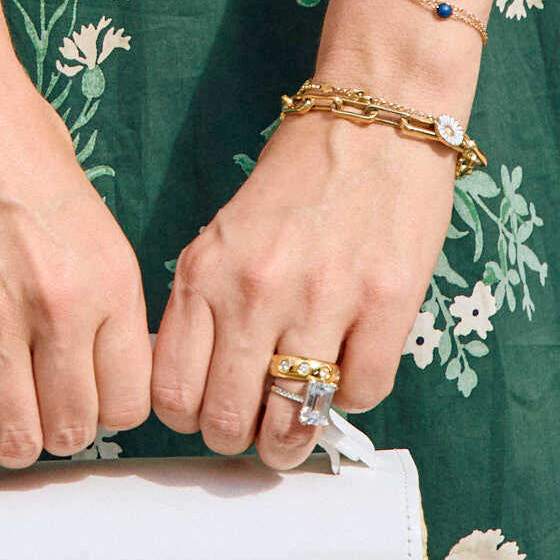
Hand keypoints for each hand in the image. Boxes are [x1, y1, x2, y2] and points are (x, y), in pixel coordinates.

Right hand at [0, 57, 154, 496]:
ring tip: (10, 435)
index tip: (95, 402)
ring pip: (15, 431)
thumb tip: (94, 358)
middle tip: (48, 417)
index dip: (112, 411)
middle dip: (62, 433)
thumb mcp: (86, 211)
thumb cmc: (15, 136)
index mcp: (109, 275)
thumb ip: (95, 288)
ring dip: (14, 445)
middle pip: (74, 426)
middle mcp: (58, 303)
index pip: (130, 399)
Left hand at [151, 100, 458, 467]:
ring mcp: (323, 298)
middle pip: (228, 419)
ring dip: (295, 438)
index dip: (189, 419)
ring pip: (295, 419)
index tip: (208, 411)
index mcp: (204, 271)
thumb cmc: (299, 178)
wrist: (374, 120)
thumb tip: (198, 385)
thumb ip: (205, 304)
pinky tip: (349, 371)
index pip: (172, 391)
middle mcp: (255, 289)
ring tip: (299, 429)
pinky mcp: (387, 302)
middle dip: (240, 439)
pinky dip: (353, 398)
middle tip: (256, 429)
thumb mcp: (224, 234)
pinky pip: (361, 393)